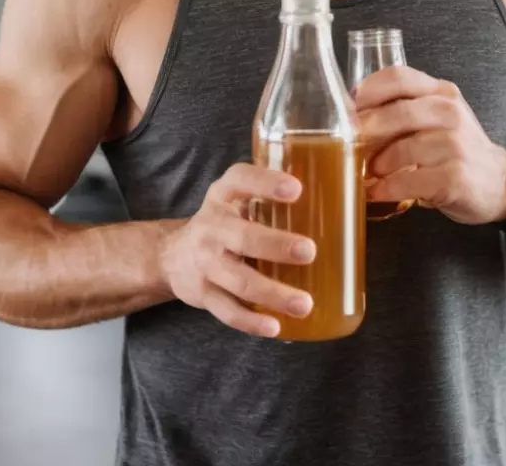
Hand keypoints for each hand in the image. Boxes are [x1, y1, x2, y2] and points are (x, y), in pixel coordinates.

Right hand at [158, 163, 316, 336]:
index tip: (296, 189)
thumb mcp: (235, 198)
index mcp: (222, 196)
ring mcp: (205, 263)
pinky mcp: (203, 294)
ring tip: (305, 303)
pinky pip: (228, 311)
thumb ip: (268, 196)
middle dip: (276, 245)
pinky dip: (252, 321)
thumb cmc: (222, 222)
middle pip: (242, 236)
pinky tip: (276, 326)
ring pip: (240, 281)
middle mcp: (211, 226)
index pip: (240, 179)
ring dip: (273, 293)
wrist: (172, 254)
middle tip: (309, 251)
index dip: (266, 182)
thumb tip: (333, 200)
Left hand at [355, 66, 505, 225]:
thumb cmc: (457, 149)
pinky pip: (408, 181)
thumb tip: (351, 114)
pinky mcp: (454, 177)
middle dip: (365, 131)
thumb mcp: (438, 118)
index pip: (400, 77)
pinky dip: (386, 188)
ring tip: (365, 172)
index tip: (349, 105)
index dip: (369, 89)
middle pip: (397, 113)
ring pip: (401, 149)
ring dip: (376, 164)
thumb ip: (405, 109)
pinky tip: (376, 192)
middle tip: (346, 145)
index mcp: (442, 93)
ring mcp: (455, 145)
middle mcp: (450, 113)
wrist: (502, 183)